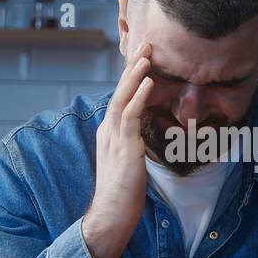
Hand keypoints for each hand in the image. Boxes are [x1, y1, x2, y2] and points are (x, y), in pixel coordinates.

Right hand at [83, 42, 152, 257]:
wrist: (111, 214)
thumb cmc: (123, 193)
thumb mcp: (128, 162)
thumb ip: (132, 144)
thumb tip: (143, 136)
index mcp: (109, 133)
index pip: (120, 97)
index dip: (130, 76)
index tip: (141, 57)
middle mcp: (107, 131)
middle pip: (119, 91)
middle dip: (132, 66)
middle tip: (145, 43)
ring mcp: (113, 138)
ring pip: (123, 98)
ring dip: (135, 75)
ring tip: (147, 55)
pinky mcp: (123, 148)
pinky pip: (130, 116)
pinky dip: (139, 97)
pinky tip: (149, 82)